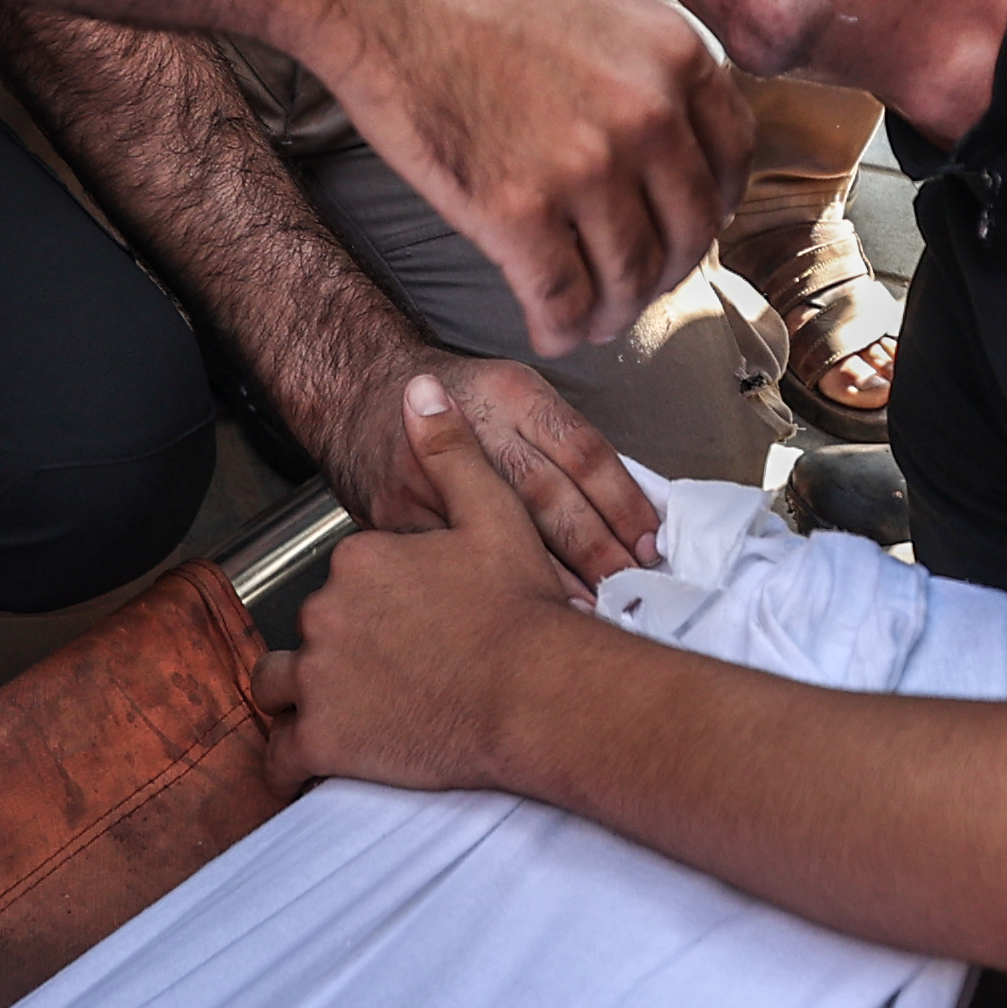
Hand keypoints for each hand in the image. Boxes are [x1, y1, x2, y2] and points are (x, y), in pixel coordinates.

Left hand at [262, 375, 600, 794]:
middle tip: (396, 675)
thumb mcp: (493, 514)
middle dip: (342, 650)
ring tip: (346, 711)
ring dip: (301, 699)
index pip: (350, 580)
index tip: (417, 625)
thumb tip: (416, 389)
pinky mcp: (322, 741)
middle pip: (316, 630)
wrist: (534, 693)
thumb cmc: (521, 610)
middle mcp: (325, 613)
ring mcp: (317, 679)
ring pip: (280, 687)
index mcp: (360, 561)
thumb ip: (450, 451)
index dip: (381, 602)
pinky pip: (281, 756)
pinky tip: (313, 764)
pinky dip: (292, 761)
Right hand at [308, 0, 746, 355]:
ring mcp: (586, 166)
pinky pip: (560, 298)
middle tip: (634, 286)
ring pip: (629, 278)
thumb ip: (636, 64)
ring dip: (612, 312)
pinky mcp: (515, 211)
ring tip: (589, 318)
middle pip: (689, 231)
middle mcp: (649, 114)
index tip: (682, 230)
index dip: (709, 210)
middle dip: (664, 272)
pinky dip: (558, 327)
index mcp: (676, 54)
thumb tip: (651, 128)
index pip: (732, 161)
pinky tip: (546, 328)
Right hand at [340, 348, 662, 586]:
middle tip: (630, 586)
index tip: (650, 540)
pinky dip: (489, 590)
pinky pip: (450, 558)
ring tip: (590, 611)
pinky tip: (519, 618)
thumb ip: (560, 441)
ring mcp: (430, 470)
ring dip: (550, 576)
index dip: (622, 501)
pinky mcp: (395, 512)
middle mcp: (473, 426)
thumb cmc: (452, 399)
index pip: (582, 450)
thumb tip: (623, 506)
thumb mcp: (512, 392)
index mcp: (512, 394)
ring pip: (499, 531)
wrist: (356, 389)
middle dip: (594, 547)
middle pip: (546, 494)